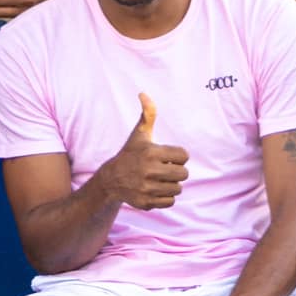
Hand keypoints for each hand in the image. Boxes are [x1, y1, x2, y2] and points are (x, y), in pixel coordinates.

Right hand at [96, 94, 188, 210]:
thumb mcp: (139, 134)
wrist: (111, 179)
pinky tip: (155, 189)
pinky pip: (170, 202)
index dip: (178, 156)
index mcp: (151, 152)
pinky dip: (165, 197)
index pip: (184, 156)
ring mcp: (147, 188)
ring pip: (178, 188)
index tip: (166, 156)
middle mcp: (149, 171)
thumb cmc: (130, 154)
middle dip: (176, 171)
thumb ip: (147, 114)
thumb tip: (143, 93)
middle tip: (163, 169)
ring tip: (159, 179)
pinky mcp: (146, 202)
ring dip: (171, 184)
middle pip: (184, 174)